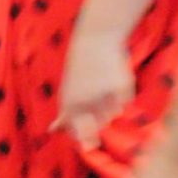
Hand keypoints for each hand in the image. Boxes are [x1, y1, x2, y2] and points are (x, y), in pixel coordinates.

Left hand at [50, 29, 134, 148]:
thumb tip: (51, 131)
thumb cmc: (80, 69)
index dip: (85, 136)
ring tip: (104, 85)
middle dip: (101, 118)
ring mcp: (104, 96)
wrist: (95, 41)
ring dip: (112, 104)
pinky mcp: (121, 88)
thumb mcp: (67, 90)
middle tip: (98, 98)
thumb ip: (63, 114)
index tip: (88, 127)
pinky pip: (126, 102)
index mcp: (70, 104)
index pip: (80, 134)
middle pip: (100, 126)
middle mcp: (87, 102)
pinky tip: (114, 78)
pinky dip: (123, 94)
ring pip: (114, 114)